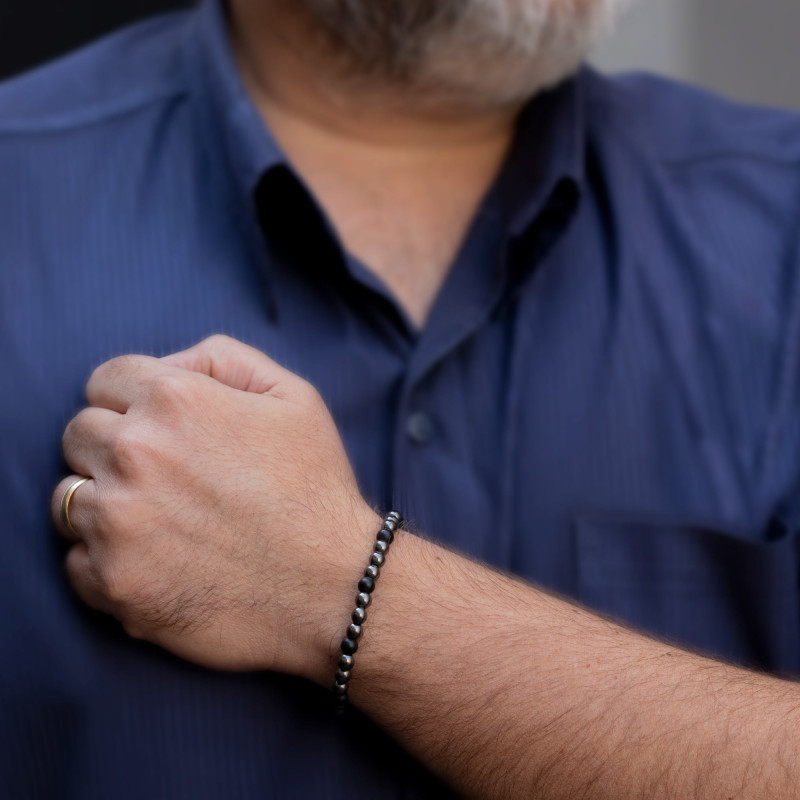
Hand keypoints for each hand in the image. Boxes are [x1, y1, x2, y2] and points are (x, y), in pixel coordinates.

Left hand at [51, 335, 380, 680]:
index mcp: (175, 401)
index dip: (132, 401)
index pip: (104, 380)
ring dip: (105, 503)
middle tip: (164, 476)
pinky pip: (75, 560)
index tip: (158, 428)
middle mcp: (134, 454)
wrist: (334, 588)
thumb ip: (223, 359)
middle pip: (79, 434)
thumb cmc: (316, 490)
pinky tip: (156, 560)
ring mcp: (117, 522)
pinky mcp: (113, 583)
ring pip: (68, 496)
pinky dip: (105, 560)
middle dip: (113, 447)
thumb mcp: (294, 397)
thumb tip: (168, 366)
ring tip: (161, 521)